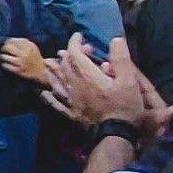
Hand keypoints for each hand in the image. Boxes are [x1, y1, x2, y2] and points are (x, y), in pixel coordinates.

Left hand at [0, 37, 48, 83]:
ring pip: (5, 57)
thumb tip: (8, 40)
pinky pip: (6, 65)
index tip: (6, 43)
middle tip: (3, 50)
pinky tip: (5, 63)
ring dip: (2, 56)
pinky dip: (4, 64)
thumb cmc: (34, 57)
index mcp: (29, 46)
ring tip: (3, 56)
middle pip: (8, 47)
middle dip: (3, 48)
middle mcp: (25, 53)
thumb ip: (23, 42)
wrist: (41, 71)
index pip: (13, 41)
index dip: (7, 41)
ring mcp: (21, 62)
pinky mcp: (18, 70)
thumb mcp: (32, 47)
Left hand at [43, 37, 171, 135]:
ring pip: (56, 82)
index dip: (75, 42)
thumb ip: (121, 58)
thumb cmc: (124, 107)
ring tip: (49, 64)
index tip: (79, 36)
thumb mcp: (129, 80)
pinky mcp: (71, 114)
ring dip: (53, 71)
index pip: (74, 53)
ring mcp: (71, 101)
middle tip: (74, 50)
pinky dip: (49, 97)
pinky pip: (56, 103)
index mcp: (87, 75)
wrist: (115, 135)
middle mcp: (75, 86)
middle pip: (64, 66)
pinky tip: (44, 93)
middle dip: (67, 54)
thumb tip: (115, 39)